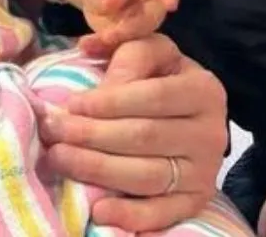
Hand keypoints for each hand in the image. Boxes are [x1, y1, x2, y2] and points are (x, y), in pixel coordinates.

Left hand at [40, 33, 228, 230]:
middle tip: (54, 131)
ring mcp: (204, 172)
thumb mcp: (154, 54)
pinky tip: (99, 210)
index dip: (109, 102)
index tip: (71, 104)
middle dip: (92, 134)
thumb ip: (127, 52)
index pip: (153, 97)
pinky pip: (162, 214)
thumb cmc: (163, 80)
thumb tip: (88, 49)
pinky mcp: (196, 202)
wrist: (192, 120)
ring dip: (97, 170)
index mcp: (204, 90)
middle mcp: (211, 133)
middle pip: (145, 137)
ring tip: (59, 158)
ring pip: (147, 176)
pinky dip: (131, 216)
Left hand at [77, 0, 179, 54]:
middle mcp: (154, 6)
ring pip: (137, 39)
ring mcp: (143, 26)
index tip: (171, 4)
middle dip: (130, 29)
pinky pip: (121, 47)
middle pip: (150, 21)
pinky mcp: (129, 40)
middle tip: (108, 34)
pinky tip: (88, 45)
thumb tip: (113, 3)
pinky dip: (103, 48)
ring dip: (117, 42)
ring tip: (98, 39)